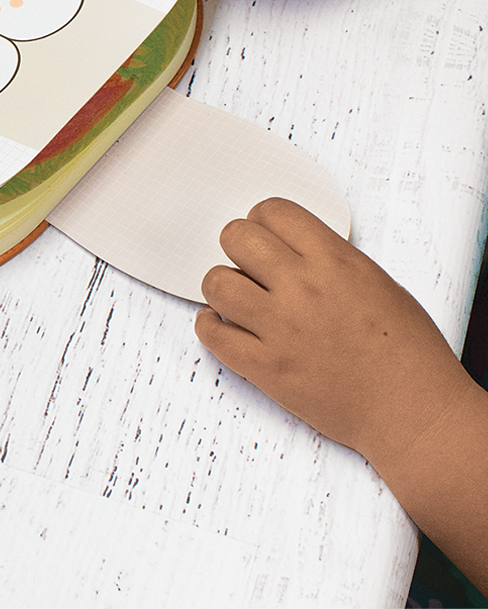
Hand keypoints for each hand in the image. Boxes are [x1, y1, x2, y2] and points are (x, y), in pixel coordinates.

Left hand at [195, 198, 467, 466]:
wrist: (415, 415)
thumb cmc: (407, 352)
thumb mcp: (377, 282)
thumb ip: (328, 259)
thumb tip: (287, 247)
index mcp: (334, 262)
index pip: (273, 211)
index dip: (263, 220)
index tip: (265, 234)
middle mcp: (303, 288)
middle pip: (237, 237)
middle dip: (238, 245)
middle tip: (248, 263)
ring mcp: (281, 328)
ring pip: (216, 282)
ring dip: (222, 286)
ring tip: (238, 297)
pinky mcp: (267, 367)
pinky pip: (213, 334)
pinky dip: (211, 326)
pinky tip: (223, 325)